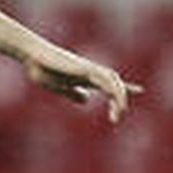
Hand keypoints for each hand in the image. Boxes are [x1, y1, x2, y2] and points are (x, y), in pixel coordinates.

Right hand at [22, 46, 141, 122]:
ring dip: (118, 95)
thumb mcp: (60, 87)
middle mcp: (90, 72)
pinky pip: (103, 78)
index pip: (109, 82)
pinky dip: (111, 87)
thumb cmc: (42, 69)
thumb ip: (73, 93)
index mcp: (84, 77)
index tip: (140, 90)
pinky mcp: (84, 68)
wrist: (33, 57)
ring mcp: (88, 69)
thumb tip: (87, 99)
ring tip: (119, 112)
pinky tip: (114, 95)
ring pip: (112, 80)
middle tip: (118, 116)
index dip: (124, 88)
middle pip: (114, 83)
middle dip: (120, 97)